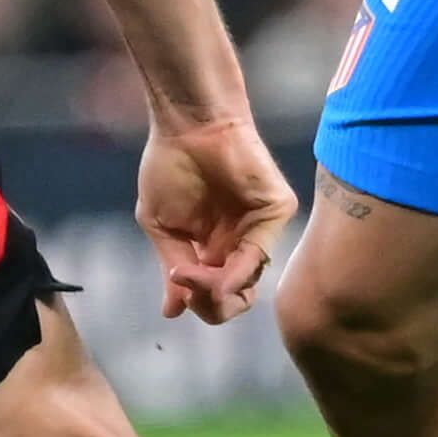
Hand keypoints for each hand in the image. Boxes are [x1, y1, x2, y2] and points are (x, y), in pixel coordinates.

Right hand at [135, 113, 299, 323]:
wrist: (188, 123)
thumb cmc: (170, 165)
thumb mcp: (161, 225)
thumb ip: (173, 267)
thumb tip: (171, 312)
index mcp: (214, 248)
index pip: (216, 296)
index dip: (198, 303)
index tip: (177, 289)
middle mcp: (241, 244)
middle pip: (236, 299)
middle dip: (210, 306)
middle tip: (188, 290)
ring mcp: (260, 230)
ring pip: (247, 284)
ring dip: (214, 290)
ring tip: (188, 273)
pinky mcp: (276, 212)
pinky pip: (259, 256)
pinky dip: (234, 273)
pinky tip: (210, 270)